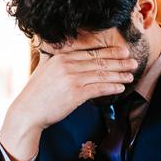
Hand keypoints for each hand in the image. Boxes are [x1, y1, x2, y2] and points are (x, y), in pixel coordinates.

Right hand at [0, 44, 136, 160]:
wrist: (27, 112)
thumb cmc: (35, 94)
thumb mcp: (43, 69)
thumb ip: (52, 58)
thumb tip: (54, 49)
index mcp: (60, 57)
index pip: (91, 52)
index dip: (109, 51)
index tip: (122, 51)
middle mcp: (67, 65)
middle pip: (99, 61)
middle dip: (119, 62)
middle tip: (133, 62)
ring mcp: (71, 79)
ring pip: (102, 74)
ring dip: (119, 75)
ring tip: (130, 75)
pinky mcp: (75, 94)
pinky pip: (99, 88)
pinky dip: (112, 87)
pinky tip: (120, 88)